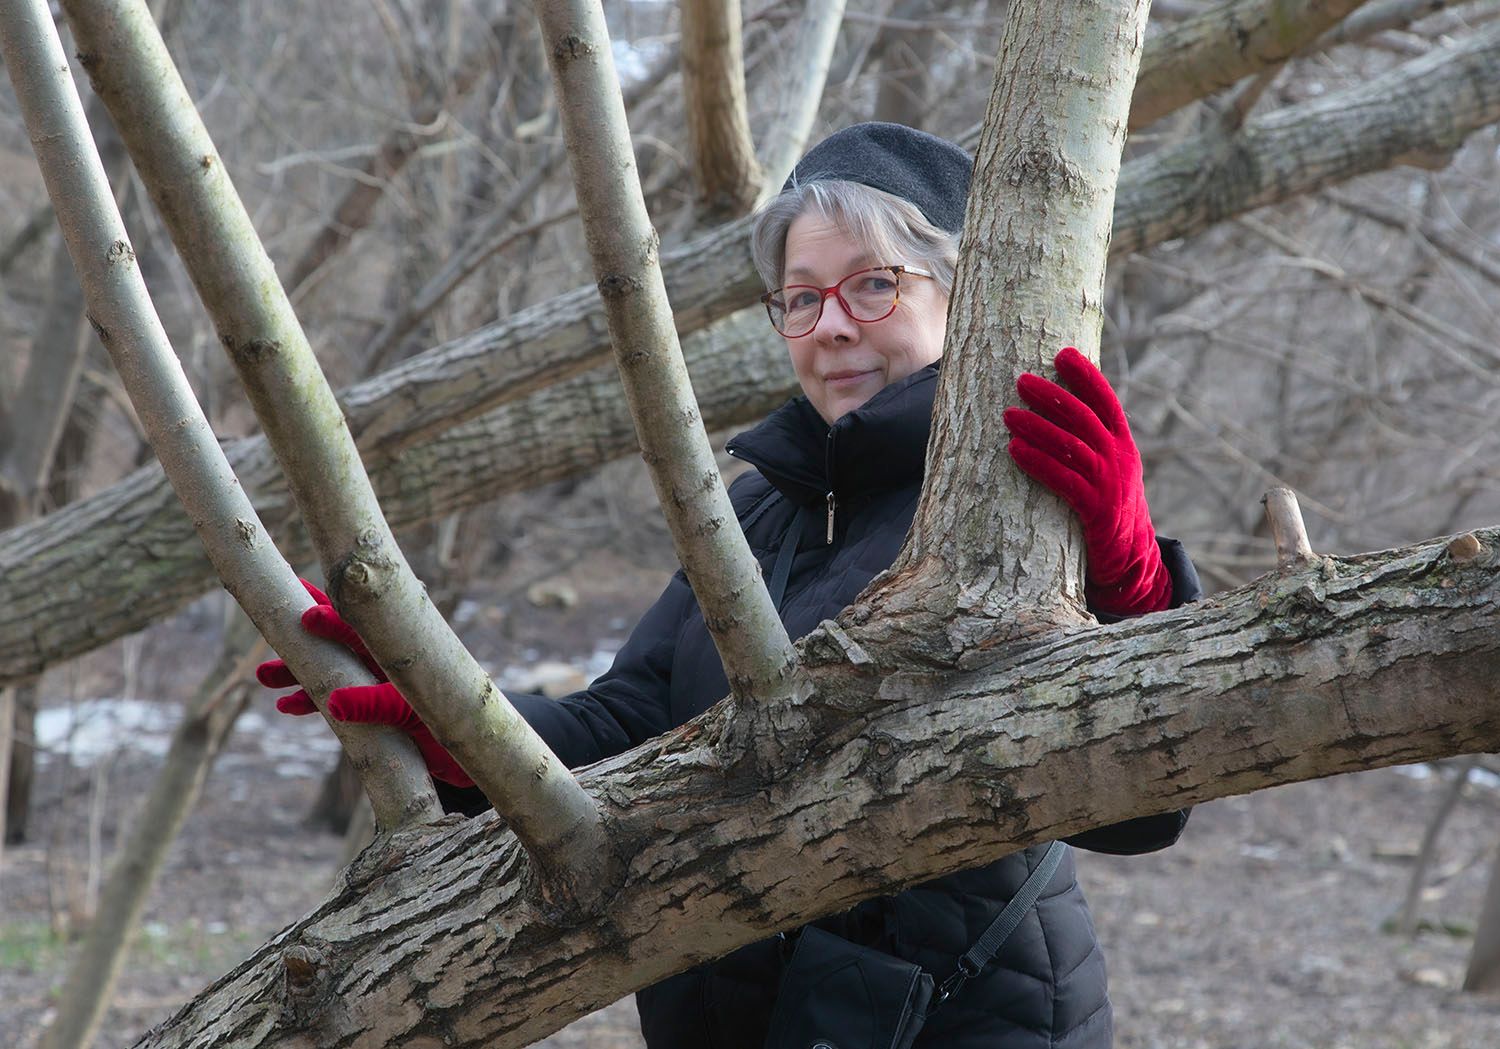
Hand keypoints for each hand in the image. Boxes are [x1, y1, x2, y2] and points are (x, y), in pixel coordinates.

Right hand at [255, 580, 473, 786]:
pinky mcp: (373, 710)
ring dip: (297, 673)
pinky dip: (313, 702)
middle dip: (301, 636)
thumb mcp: (416, 716)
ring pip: (329, 671)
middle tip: (268, 624)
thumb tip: (332, 703)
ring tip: (263, 676)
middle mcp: (385, 662)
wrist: (473, 757)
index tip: (305, 616)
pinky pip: (335, 700)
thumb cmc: (453, 726)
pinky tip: (286, 705)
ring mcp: (377, 684)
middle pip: (336, 641)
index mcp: (398, 652)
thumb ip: (377, 705)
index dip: (331, 618)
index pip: (360, 627)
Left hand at [1003, 347, 1170, 615]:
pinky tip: (1014, 451)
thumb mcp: (1108, 469)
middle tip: (1020, 381)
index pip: (1105, 400)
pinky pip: (1064, 481)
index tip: (1062, 353)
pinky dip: (1038, 463)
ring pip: (1071, 446)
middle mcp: (1120, 458)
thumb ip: (1089, 442)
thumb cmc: (1108, 508)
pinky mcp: (1097, 511)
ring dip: (1037, 427)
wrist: (1129, 559)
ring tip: (1008, 415)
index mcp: (1123, 444)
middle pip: (1083, 418)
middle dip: (1051, 396)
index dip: (1085, 375)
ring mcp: (1110, 484)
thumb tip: (1055, 408)